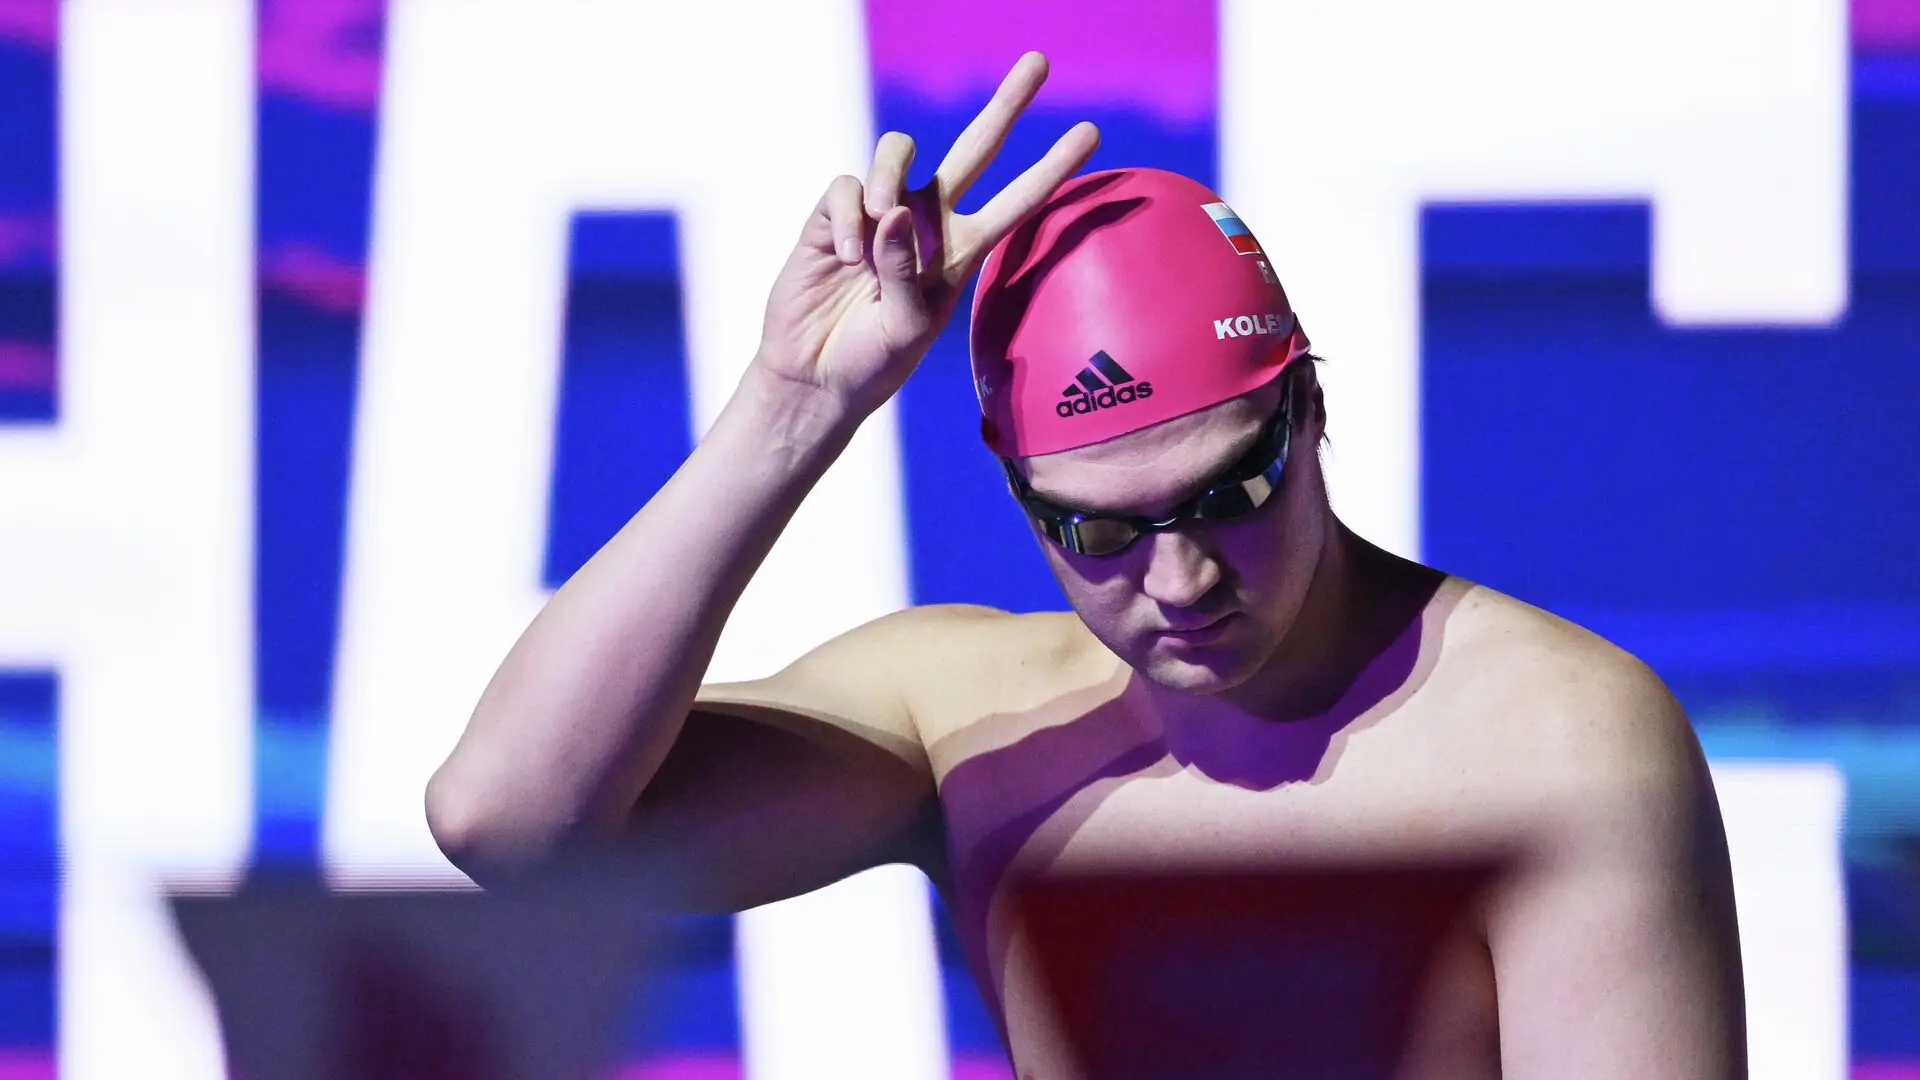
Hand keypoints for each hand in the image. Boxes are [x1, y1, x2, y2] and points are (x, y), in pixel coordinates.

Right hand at [754, 51, 1098, 417]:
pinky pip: (847, 187)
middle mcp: (926, 220)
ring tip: (876, 230)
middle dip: (1007, 104)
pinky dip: (849, 218)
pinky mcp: (835, 214)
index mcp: (961, 250)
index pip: (1017, 201)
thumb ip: (908, 273)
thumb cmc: (871, 361)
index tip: (1091, 132)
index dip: (1052, 168)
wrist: (815, 376)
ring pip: (898, 151)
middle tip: (1039, 62)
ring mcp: (880, 211)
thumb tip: (896, 211)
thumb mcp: (906, 329)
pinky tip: (846, 258)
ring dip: (889, 178)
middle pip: (975, 147)